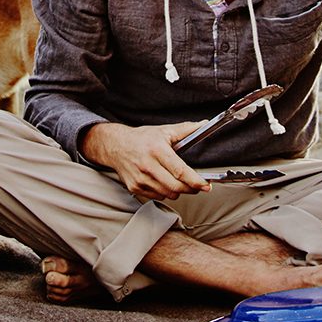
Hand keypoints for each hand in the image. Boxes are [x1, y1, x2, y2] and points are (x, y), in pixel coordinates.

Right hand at [78, 121, 211, 202]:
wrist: (116, 146)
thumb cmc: (141, 138)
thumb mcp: (164, 130)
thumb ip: (186, 129)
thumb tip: (203, 125)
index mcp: (157, 150)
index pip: (180, 171)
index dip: (195, 181)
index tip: (206, 185)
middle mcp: (147, 165)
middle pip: (175, 187)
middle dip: (190, 189)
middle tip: (197, 186)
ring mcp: (140, 178)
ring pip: (167, 194)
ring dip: (178, 191)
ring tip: (178, 182)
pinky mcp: (134, 187)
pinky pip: (157, 196)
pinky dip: (164, 192)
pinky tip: (163, 182)